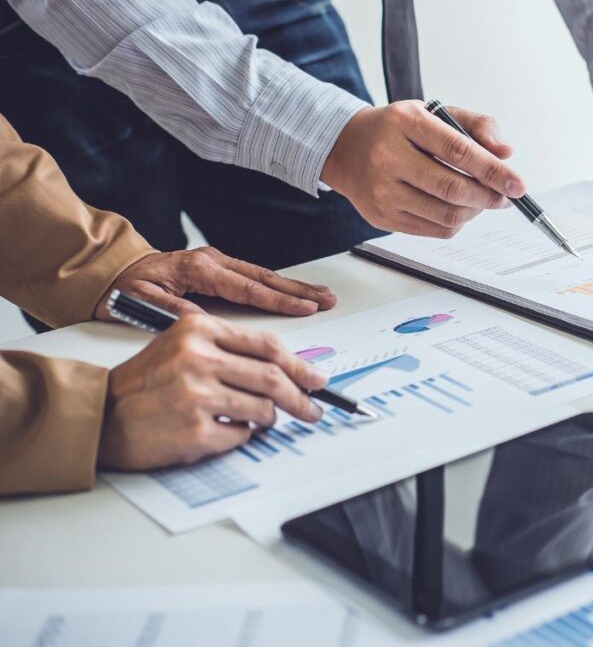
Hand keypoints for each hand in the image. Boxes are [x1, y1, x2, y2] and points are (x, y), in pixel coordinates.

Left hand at [97, 246, 336, 319]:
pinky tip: (294, 292)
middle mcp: (212, 261)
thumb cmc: (122, 289)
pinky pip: (254, 276)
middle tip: (327, 299)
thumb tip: (205, 322)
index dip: (279, 300)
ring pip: (263, 275)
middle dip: (298, 290)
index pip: (247, 288)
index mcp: (198, 269)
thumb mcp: (140, 303)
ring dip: (293, 286)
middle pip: (264, 278)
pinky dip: (277, 285)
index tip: (306, 308)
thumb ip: (174, 312)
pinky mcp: (217, 266)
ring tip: (320, 295)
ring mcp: (216, 261)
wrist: (110, 270)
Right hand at [98, 314, 326, 469]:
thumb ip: (229, 350)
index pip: (266, 345)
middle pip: (272, 378)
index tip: (317, 379)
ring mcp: (196, 395)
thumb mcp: (182, 346)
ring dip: (270, 419)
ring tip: (262, 421)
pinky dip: (243, 436)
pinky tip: (227, 431)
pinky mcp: (195, 430)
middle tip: (314, 409)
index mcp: (198, 331)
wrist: (100, 415)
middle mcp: (198, 359)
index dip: (299, 365)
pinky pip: (241, 435)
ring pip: (263, 409)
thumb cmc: (145, 382)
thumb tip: (286, 368)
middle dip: (301, 397)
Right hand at [321, 101, 525, 237]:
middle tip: (504, 196)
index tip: (518, 185)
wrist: (345, 148)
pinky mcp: (382, 217)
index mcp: (406, 122)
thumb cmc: (399, 129)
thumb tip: (505, 154)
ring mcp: (383, 191)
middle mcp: (389, 157)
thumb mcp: (436, 113)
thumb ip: (476, 126)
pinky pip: (434, 230)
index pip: (459, 151)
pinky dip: (456, 222)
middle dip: (488, 196)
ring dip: (475, 211)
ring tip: (482, 201)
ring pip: (446, 214)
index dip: (494, 171)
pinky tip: (459, 209)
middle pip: (453, 189)